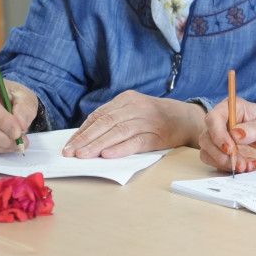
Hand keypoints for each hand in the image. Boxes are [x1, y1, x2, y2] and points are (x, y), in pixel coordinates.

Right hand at [0, 75, 38, 152]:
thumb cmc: (14, 97)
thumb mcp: (25, 96)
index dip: (2, 120)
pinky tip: (6, 145)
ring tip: (16, 143)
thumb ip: (25, 108)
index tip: (18, 131)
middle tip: (19, 141)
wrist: (7, 101)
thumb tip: (20, 125)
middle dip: (0, 136)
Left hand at [62, 91, 204, 156]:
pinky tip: (108, 155)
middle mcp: (137, 107)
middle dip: (86, 138)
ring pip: (118, 132)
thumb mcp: (134, 110)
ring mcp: (148, 120)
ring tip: (84, 156)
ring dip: (98, 145)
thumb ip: (114, 118)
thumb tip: (84, 137)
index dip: (83, 131)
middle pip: (106, 122)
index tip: (69, 145)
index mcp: (128, 99)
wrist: (186, 119)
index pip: (100, 115)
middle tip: (71, 152)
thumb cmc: (154, 118)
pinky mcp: (157, 135)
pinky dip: (121, 148)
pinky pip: (136, 142)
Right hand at [198, 98, 255, 171]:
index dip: (218, 134)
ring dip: (225, 163)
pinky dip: (230, 168)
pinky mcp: (223, 154)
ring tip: (247, 166)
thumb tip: (236, 134)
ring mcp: (221, 140)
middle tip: (240, 163)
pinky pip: (217, 163)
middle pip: (206, 138)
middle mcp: (223, 123)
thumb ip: (255, 128)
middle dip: (221, 154)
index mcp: (232, 109)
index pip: (213, 118)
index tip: (230, 148)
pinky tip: (249, 166)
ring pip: (208, 153)